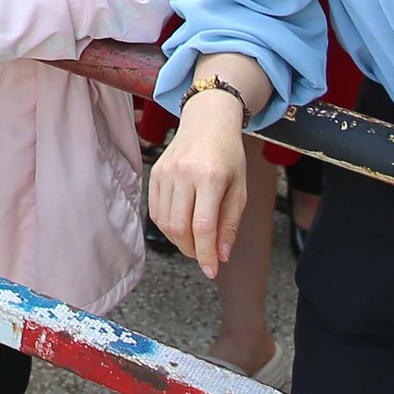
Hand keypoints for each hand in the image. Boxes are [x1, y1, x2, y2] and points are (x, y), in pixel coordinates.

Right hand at [146, 96, 249, 277]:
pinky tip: (181, 225)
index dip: (205, 255)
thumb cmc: (228, 156)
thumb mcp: (239, 190)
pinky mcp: (155, 173)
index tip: (211, 271)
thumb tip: (221, 256)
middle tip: (204, 255)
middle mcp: (184, 174)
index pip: (203, 227)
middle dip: (192, 250)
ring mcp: (165, 173)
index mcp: (210, 177)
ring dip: (179, 240)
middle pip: (179, 228)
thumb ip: (229, 224)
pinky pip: (156, 211)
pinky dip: (167, 226)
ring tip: (194, 240)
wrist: (207, 122)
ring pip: (165, 223)